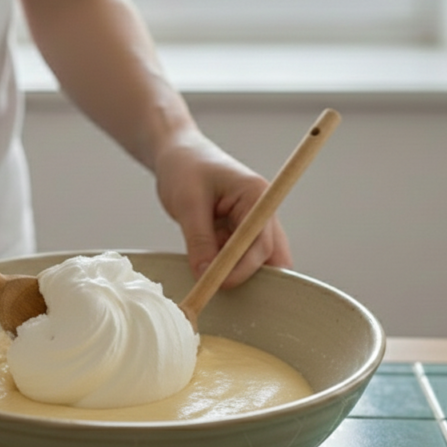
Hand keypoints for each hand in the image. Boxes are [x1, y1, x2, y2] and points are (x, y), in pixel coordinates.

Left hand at [154, 131, 292, 287]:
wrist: (176, 154)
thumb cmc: (184, 168)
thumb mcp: (188, 204)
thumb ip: (199, 240)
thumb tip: (206, 274)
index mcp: (256, 196)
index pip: (262, 241)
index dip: (245, 267)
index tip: (221, 284)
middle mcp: (261, 210)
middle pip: (270, 254)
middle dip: (250, 276)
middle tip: (221, 292)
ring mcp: (251, 221)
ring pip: (255, 258)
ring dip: (234, 271)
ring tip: (208, 281)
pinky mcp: (237, 230)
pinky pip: (238, 256)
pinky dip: (224, 266)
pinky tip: (205, 269)